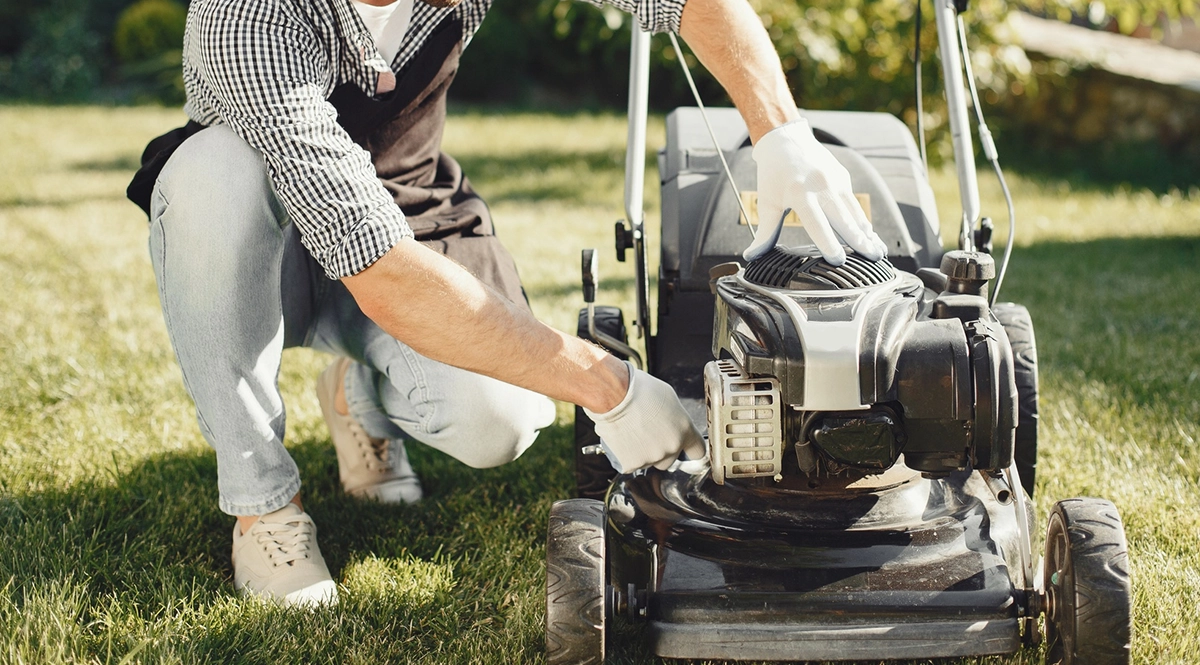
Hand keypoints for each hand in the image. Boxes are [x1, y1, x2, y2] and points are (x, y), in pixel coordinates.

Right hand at [583, 362, 705, 472]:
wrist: (613, 396)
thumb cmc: (638, 390)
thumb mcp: (668, 397)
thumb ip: (675, 417)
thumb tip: (673, 422)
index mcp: (684, 430)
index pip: (698, 451)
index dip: (689, 449)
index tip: (685, 448)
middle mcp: (671, 447)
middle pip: (670, 460)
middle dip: (661, 451)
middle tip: (647, 434)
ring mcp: (652, 457)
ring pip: (649, 462)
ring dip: (642, 452)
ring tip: (631, 432)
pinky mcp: (632, 465)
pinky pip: (631, 464)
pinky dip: (626, 455)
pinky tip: (621, 439)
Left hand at [744, 118, 886, 265]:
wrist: (786, 139)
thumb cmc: (773, 174)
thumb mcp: (767, 202)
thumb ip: (765, 232)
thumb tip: (752, 256)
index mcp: (799, 193)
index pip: (816, 223)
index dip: (827, 242)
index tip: (838, 260)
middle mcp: (821, 186)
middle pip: (843, 219)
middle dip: (859, 241)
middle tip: (873, 259)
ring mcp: (835, 181)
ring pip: (854, 213)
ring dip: (866, 234)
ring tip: (877, 252)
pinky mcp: (843, 177)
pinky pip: (854, 204)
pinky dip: (862, 221)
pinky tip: (869, 236)